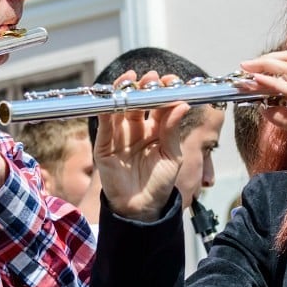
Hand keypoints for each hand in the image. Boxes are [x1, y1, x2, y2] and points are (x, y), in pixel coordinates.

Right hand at [94, 71, 187, 220]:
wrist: (142, 208)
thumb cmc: (160, 184)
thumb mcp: (172, 156)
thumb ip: (173, 131)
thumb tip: (182, 105)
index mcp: (156, 131)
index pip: (159, 106)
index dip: (163, 92)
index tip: (170, 81)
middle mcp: (136, 130)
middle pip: (138, 103)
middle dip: (143, 88)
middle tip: (150, 78)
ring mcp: (119, 137)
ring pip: (119, 109)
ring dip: (124, 93)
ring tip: (130, 80)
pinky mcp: (104, 146)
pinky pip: (104, 126)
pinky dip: (107, 111)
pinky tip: (112, 99)